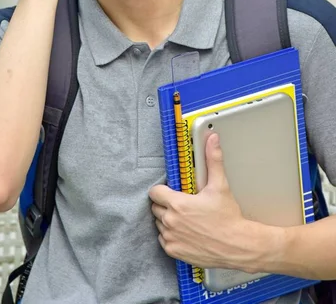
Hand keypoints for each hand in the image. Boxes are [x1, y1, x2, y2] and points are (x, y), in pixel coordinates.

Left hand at [149, 133, 254, 270]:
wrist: (238, 246)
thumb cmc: (228, 218)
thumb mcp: (220, 186)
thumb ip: (213, 160)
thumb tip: (212, 140)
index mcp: (178, 204)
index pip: (155, 192)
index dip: (162, 190)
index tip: (171, 191)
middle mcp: (171, 221)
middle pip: (156, 207)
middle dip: (166, 204)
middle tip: (182, 205)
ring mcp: (171, 238)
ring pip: (160, 223)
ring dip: (168, 220)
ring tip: (186, 218)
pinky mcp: (174, 251)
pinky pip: (164, 240)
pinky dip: (171, 236)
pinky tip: (186, 232)